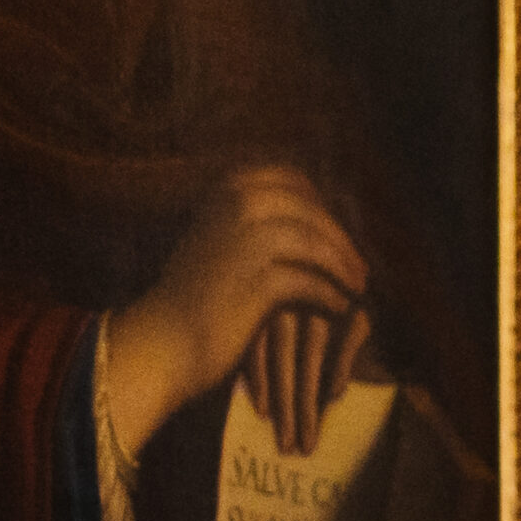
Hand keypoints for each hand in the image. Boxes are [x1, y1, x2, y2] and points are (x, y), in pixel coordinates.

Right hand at [102, 166, 367, 455]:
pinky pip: (312, 281)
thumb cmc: (197, 296)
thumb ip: (260, 221)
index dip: (321, 205)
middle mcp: (233, 205)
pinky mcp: (257, 280)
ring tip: (357, 289)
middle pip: (311, 210)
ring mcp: (245, 240)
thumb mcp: (224, 243)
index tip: (337, 234)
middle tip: (359, 268)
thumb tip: (318, 212)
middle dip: (340, 239)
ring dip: (344, 267)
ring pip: (315, 243)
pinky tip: (342, 309)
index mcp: (224, 189)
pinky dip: (332, 296)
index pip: (291, 179)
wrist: (161, 341)